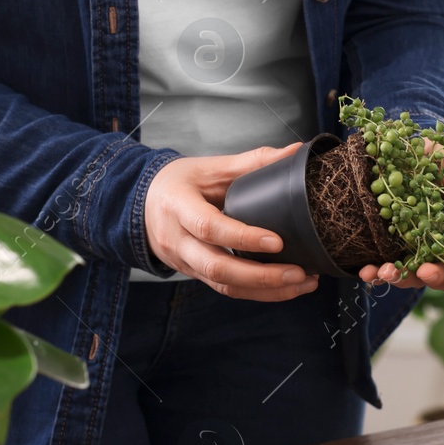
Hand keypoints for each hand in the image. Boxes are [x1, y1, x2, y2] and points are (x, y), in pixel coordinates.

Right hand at [144, 144, 319, 301]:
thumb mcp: (210, 167)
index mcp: (178, 206)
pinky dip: (259, 293)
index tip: (277, 241)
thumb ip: (253, 162)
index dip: (243, 238)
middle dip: (261, 276)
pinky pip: (227, 290)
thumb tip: (295, 151)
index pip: (209, 227)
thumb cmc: (178, 183)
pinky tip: (287, 288)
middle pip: (217, 268)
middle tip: (299, 272)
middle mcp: (178, 241)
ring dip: (266, 290)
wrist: (140, 206)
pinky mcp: (196, 275)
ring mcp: (185, 262)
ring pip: (224, 286)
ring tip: (303, 282)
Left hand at [358, 148, 443, 294]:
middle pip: (443, 272)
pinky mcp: (392, 245)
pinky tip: (366, 273)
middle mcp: (443, 246)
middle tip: (424, 273)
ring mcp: (417, 247)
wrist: (409, 151)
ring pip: (413, 273)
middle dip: (434, 277)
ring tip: (387, 273)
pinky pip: (386, 264)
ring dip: (401, 277)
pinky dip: (376, 272)